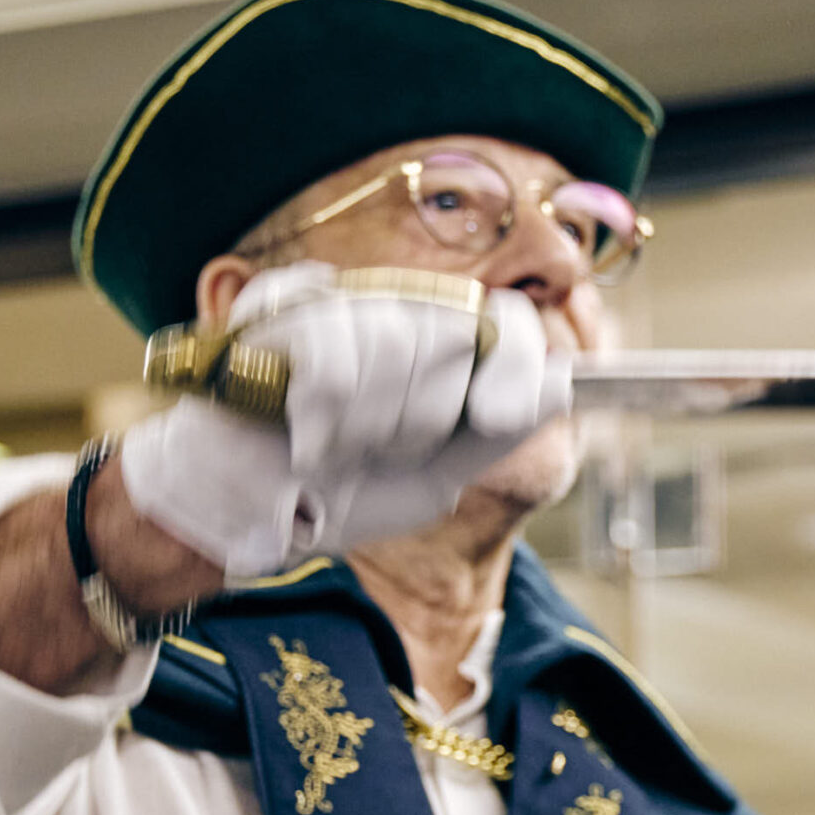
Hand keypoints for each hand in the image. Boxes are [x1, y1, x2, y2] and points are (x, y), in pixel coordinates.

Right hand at [119, 261, 571, 574]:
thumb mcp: (439, 474)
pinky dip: (323, 408)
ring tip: (338, 446)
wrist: (251, 512)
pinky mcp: (282, 305)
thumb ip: (498, 429)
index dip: (514, 367)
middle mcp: (401, 313)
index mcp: (447, 350)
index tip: (497, 416)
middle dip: (422, 417)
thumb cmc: (344, 491)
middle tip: (381, 449)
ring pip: (392, 341)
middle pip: (452, 335)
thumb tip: (564, 381)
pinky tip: (306, 434)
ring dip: (367, 421)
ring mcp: (343, 303)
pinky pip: (331, 344)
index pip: (508, 323)